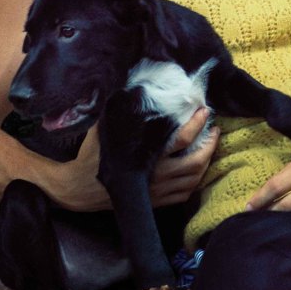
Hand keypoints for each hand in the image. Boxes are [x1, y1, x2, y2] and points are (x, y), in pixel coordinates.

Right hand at [45, 107, 214, 211]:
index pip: (181, 139)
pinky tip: (196, 169)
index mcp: (143, 156)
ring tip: (209, 146)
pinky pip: (183, 195)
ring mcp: (156, 193)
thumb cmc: (90, 155)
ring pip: (193, 181)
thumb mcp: (102, 129)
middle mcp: (154, 177)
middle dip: (210, 145)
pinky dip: (194, 182)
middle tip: (215, 130)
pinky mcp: (154, 203)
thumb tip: (133, 85)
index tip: (203, 110)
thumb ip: (120, 111)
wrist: (75, 189)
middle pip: (195, 163)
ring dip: (206, 163)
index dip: (196, 124)